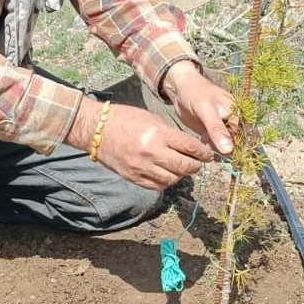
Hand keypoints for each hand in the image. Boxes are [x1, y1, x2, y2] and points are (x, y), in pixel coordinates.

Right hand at [68, 100, 211, 189]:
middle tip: (199, 163)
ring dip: (181, 175)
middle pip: (185, 167)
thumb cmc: (124, 119)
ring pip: (173, 179)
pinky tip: (167, 174)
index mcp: (158, 134)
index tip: (208, 155)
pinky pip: (157, 185)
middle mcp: (152, 153)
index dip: (203, 153)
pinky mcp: (134, 178)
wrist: (95, 129)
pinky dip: (166, 181)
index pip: (190, 148)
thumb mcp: (151, 118)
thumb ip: (171, 134)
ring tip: (182, 168)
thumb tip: (189, 147)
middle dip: (196, 166)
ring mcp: (142, 168)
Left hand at [162, 61, 237, 155]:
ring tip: (205, 142)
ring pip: (225, 146)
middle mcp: (234, 121)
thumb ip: (217, 129)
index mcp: (238, 113)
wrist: (180, 88)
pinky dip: (210, 148)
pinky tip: (202, 142)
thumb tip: (229, 150)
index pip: (243, 137)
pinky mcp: (212, 132)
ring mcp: (223, 127)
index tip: (225, 154)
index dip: (236, 148)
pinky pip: (215, 145)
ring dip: (217, 150)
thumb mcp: (206, 109)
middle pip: (236, 143)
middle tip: (211, 147)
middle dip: (225, 150)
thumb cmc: (195, 93)